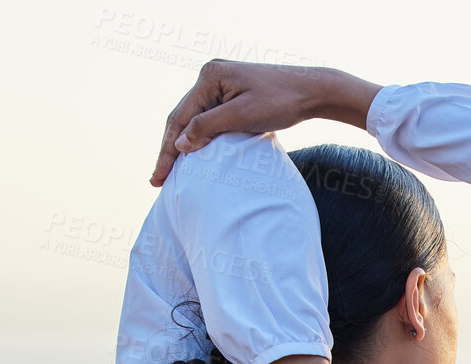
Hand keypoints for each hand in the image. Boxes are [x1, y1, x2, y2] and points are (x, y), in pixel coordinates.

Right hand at [151, 61, 381, 186]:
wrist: (312, 91)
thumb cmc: (282, 101)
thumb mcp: (243, 116)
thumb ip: (209, 127)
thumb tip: (180, 144)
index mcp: (209, 76)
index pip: (180, 117)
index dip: (167, 150)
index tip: (158, 176)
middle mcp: (210, 75)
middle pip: (182, 117)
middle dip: (170, 150)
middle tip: (158, 180)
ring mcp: (220, 83)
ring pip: (194, 119)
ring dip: (183, 145)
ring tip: (171, 172)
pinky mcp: (232, 93)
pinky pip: (208, 118)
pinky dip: (200, 137)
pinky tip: (193, 156)